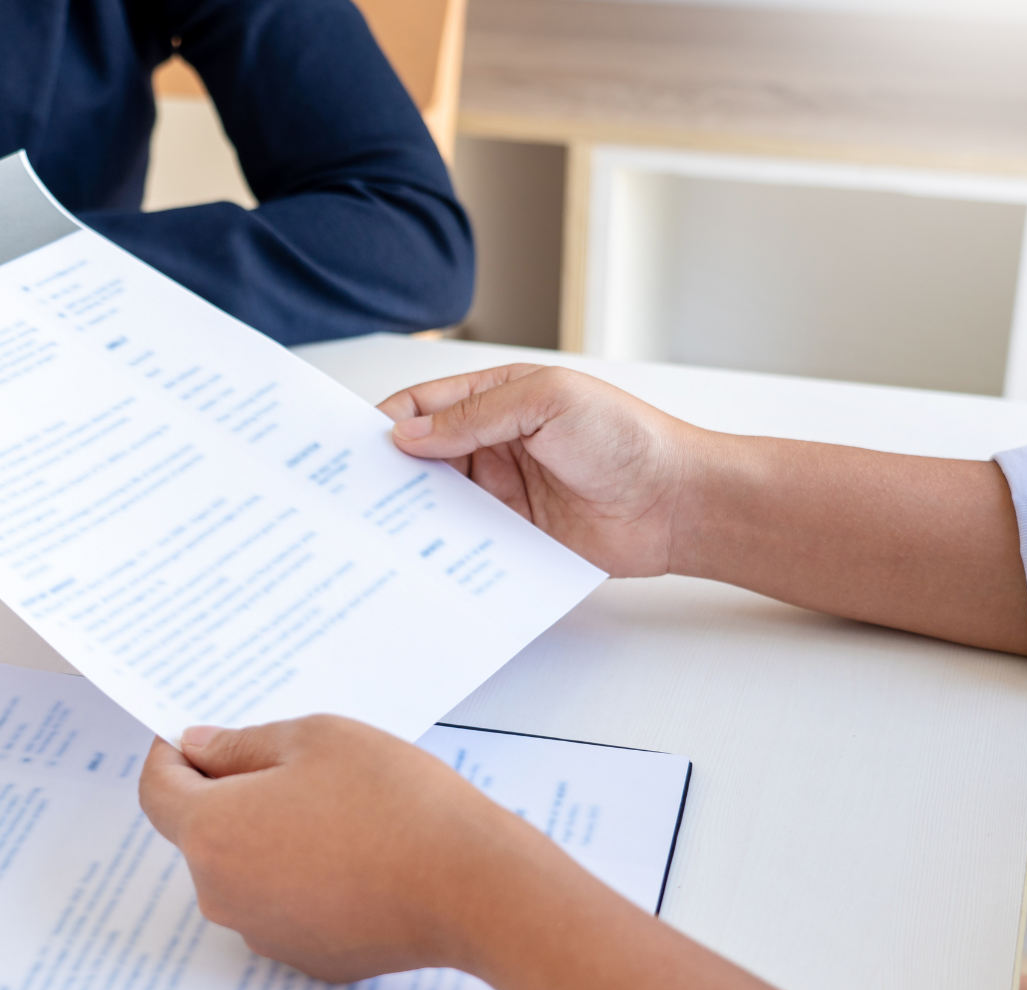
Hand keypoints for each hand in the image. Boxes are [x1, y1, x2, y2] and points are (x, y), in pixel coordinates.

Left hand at [138, 716, 526, 982]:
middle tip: (287, 761)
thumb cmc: (394, 804)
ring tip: (332, 805)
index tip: (194, 737)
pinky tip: (353, 850)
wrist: (470, 886)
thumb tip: (200, 748)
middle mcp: (223, 895)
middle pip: (202, 833)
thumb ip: (241, 744)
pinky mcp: (307, 956)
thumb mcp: (313, 739)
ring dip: (268, 835)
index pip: (156, 792)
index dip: (170, 756)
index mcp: (211, 834)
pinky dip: (301, 875)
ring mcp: (265, 933)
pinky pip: (284, 904)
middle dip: (229, 793)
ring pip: (245, 870)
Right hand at [380, 365, 701, 576]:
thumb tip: (410, 434)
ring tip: (374, 527)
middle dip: (387, 470)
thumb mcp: (547, 403)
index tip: (349, 446)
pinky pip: (463, 539)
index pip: (423, 406)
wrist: (677, 503)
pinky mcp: (511, 535)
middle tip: (351, 492)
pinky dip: (440, 545)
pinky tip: (419, 554)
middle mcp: (491, 443)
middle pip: (420, 456)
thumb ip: (476, 416)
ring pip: (435, 500)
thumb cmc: (627, 438)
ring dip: (409, 511)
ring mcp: (500, 491)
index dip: (385, 422)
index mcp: (496, 398)